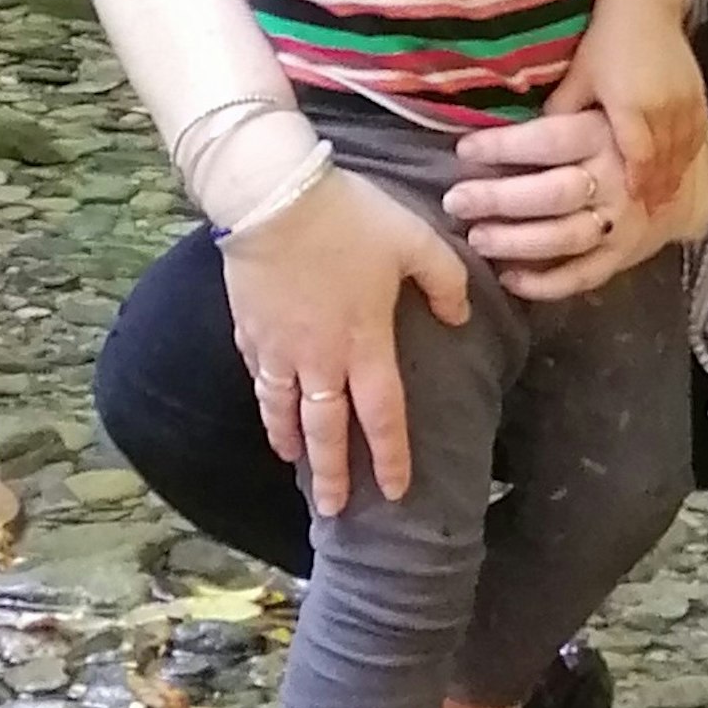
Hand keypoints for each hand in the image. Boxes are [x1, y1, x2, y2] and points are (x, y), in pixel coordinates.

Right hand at [221, 158, 468, 511]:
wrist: (273, 196)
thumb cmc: (349, 218)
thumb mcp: (415, 241)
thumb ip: (444, 281)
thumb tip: (458, 315)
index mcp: (365, 344)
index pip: (382, 416)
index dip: (390, 456)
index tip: (396, 491)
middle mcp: (319, 359)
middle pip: (326, 430)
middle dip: (332, 474)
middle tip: (333, 510)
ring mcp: (278, 347)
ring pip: (283, 410)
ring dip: (291, 443)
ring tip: (295, 463)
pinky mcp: (249, 328)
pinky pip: (258, 376)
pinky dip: (264, 400)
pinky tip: (267, 405)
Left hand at [451, 98, 707, 303]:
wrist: (703, 168)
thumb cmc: (638, 122)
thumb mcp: (604, 96)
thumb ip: (563, 103)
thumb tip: (501, 103)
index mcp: (608, 133)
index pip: (548, 139)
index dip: (503, 147)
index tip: (464, 150)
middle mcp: (617, 178)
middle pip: (550, 193)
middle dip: (498, 200)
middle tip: (456, 201)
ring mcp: (624, 220)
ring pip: (564, 238)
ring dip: (516, 242)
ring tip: (477, 238)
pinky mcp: (628, 252)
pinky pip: (585, 274)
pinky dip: (547, 283)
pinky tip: (510, 278)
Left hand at [558, 0, 707, 223]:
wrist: (645, 3)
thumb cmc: (604, 39)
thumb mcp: (578, 77)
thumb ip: (562, 113)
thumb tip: (539, 146)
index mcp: (631, 106)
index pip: (639, 157)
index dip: (637, 184)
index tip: (631, 205)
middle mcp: (663, 107)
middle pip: (665, 160)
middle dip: (658, 188)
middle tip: (650, 212)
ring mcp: (685, 100)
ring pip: (684, 150)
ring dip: (676, 174)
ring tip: (666, 197)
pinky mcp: (698, 92)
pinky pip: (697, 133)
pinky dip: (689, 154)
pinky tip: (680, 166)